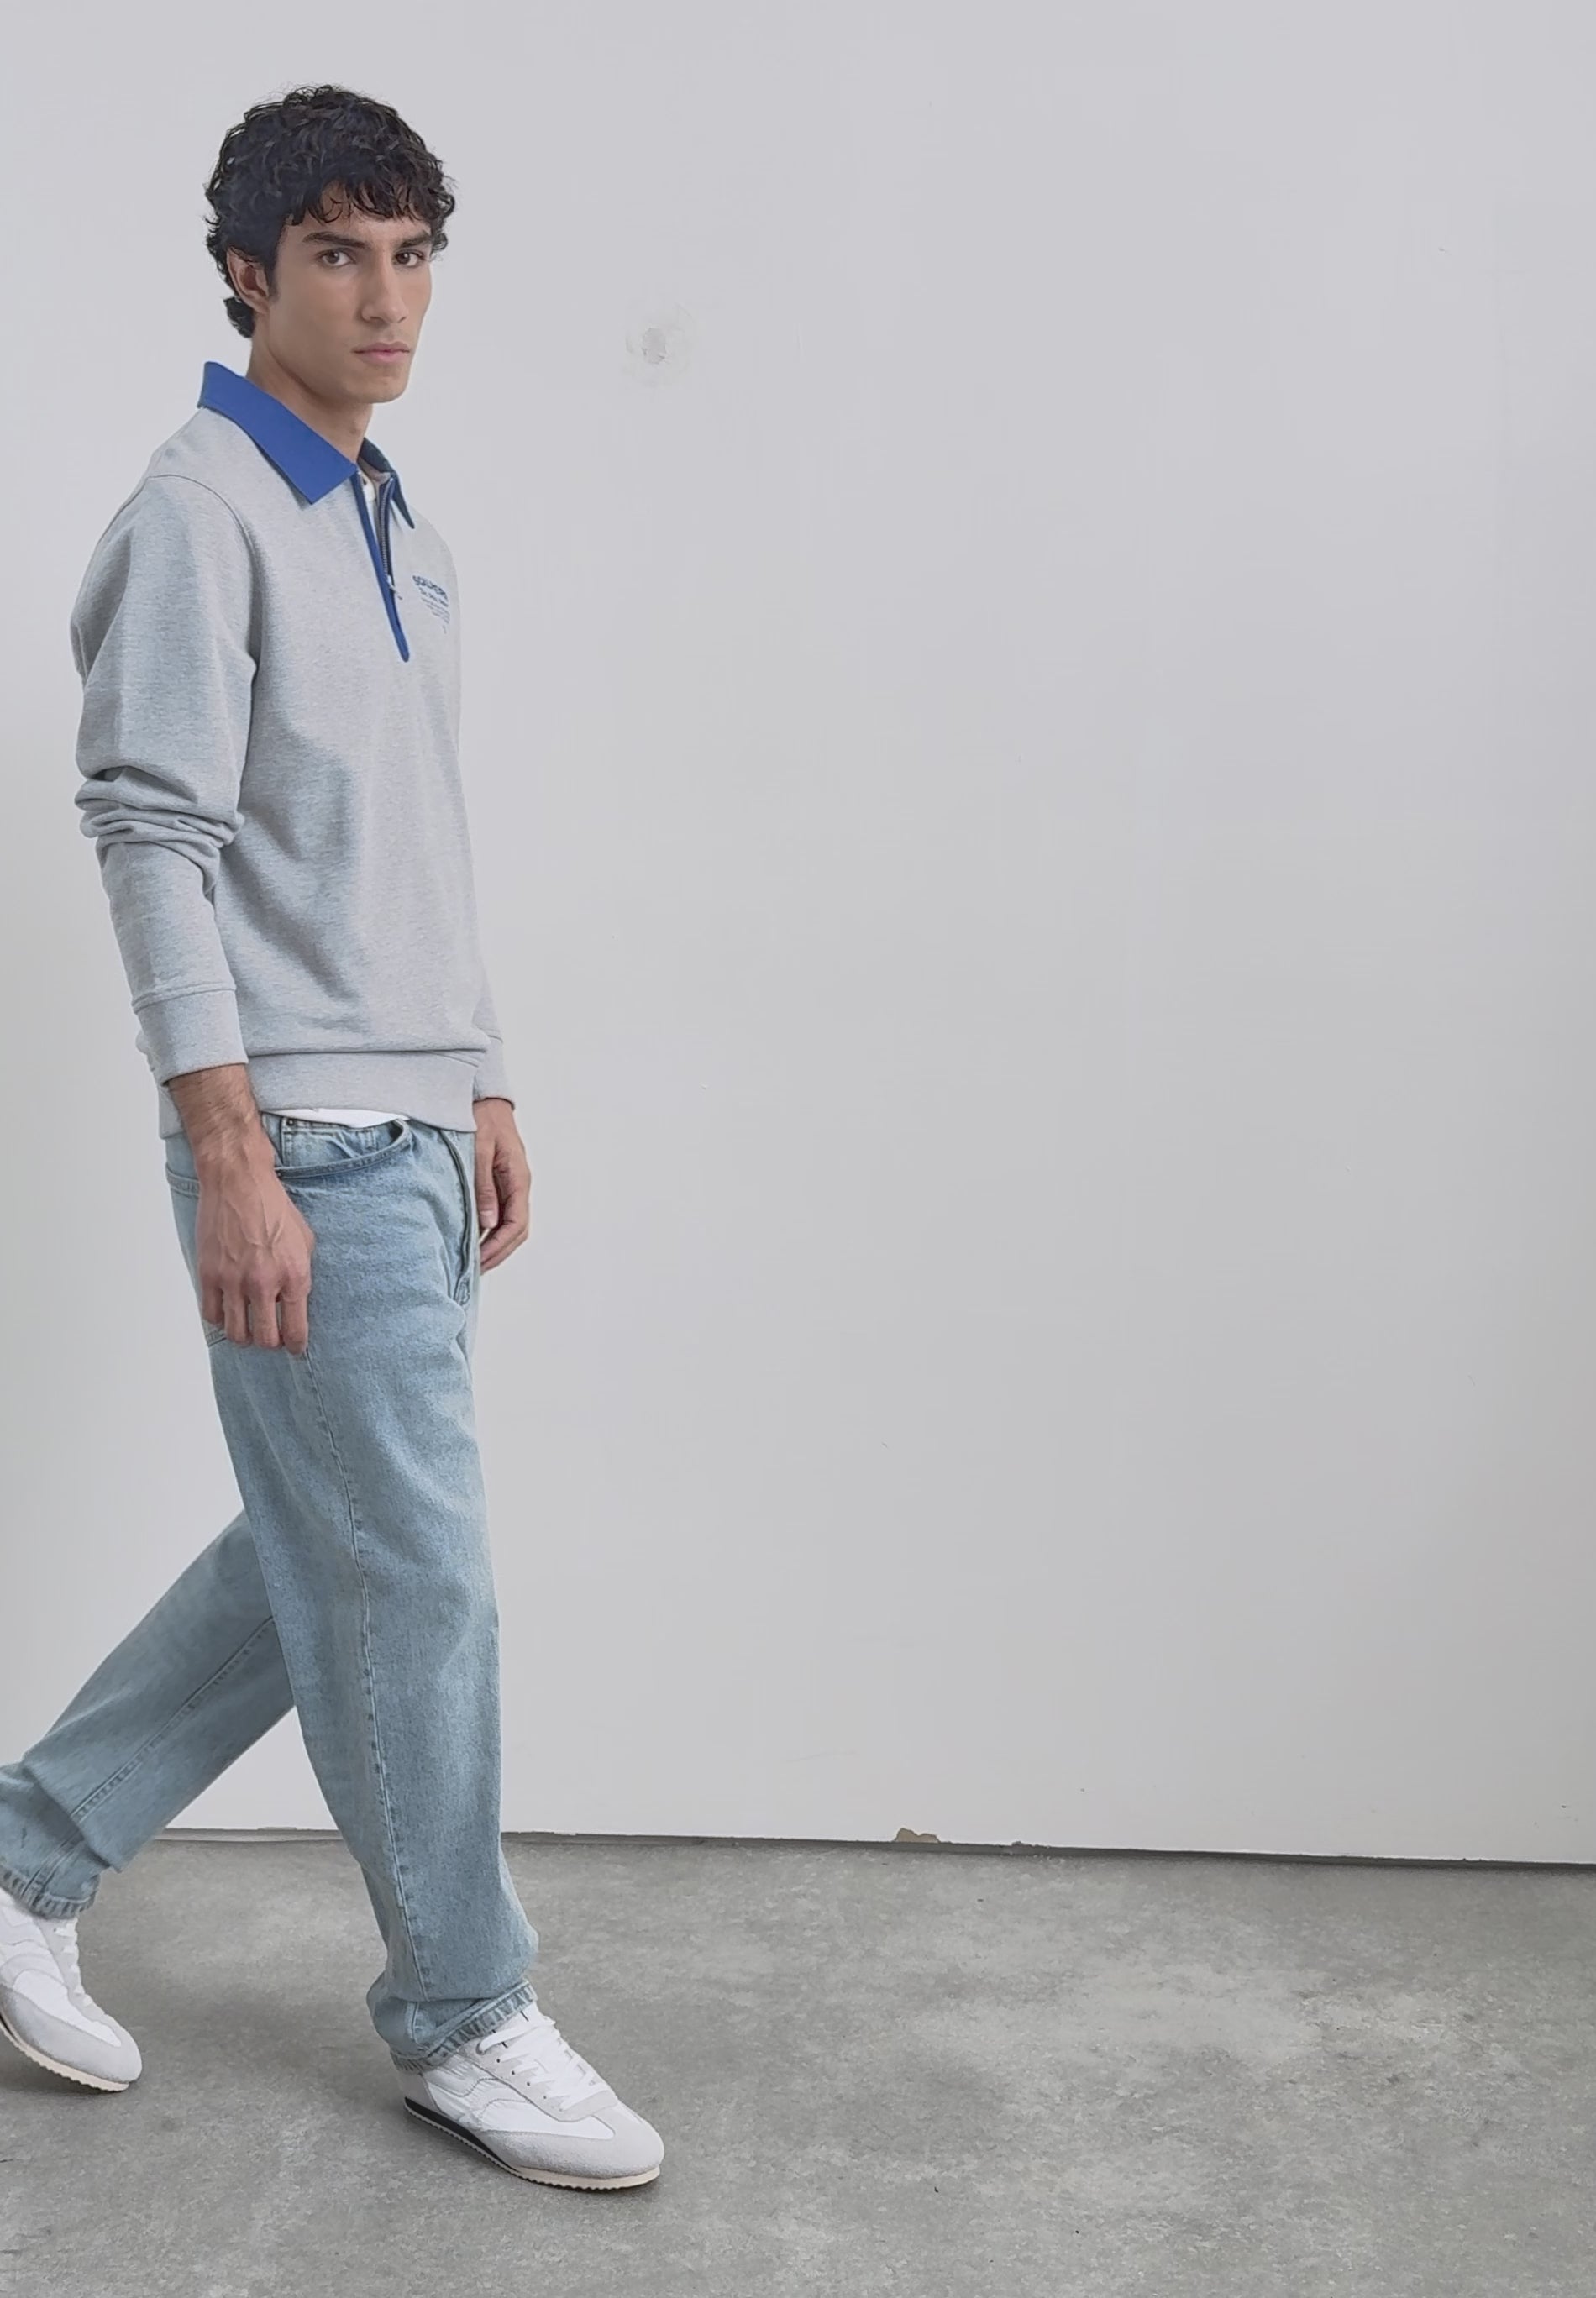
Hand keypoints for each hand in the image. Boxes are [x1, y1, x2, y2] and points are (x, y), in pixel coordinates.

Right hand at [196, 1145, 317, 1352]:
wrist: (238, 1182)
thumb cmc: (273, 1207)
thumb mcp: (305, 1240)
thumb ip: (301, 1275)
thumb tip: (296, 1303)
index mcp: (294, 1276)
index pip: (296, 1330)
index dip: (296, 1346)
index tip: (294, 1348)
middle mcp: (264, 1283)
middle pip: (264, 1339)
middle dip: (270, 1343)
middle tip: (271, 1336)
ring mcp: (233, 1281)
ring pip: (236, 1334)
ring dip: (244, 1335)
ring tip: (248, 1325)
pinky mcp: (208, 1275)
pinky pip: (211, 1315)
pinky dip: (220, 1319)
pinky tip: (228, 1310)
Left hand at [473, 1098, 531, 1271]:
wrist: (484, 1097)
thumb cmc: (481, 1118)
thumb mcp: (479, 1151)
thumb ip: (483, 1186)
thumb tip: (488, 1224)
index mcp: (518, 1178)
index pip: (516, 1224)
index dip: (499, 1247)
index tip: (480, 1262)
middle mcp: (519, 1184)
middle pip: (517, 1230)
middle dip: (498, 1253)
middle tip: (475, 1270)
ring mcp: (512, 1184)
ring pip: (511, 1224)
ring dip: (495, 1245)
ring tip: (474, 1261)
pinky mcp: (502, 1182)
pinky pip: (502, 1213)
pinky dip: (491, 1231)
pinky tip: (475, 1239)